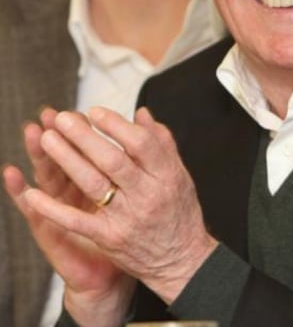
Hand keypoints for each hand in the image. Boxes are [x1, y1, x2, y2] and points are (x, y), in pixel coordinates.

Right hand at [3, 108, 134, 325]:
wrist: (121, 276)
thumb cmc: (131, 233)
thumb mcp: (140, 193)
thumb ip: (141, 160)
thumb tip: (147, 121)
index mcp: (98, 182)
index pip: (91, 150)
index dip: (87, 130)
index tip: (83, 109)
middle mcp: (77, 193)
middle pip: (68, 158)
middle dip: (61, 135)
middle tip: (51, 113)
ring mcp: (63, 211)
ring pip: (48, 177)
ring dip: (41, 155)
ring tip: (32, 132)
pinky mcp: (53, 233)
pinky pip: (37, 211)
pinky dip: (23, 193)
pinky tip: (13, 175)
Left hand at [10, 106, 216, 307]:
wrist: (182, 260)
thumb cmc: (179, 215)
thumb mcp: (180, 176)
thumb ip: (162, 144)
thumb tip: (142, 114)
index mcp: (167, 175)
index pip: (141, 143)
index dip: (116, 125)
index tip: (94, 112)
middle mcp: (148, 194)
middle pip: (113, 160)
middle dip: (84, 137)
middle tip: (63, 120)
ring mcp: (128, 217)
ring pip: (93, 184)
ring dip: (67, 160)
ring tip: (47, 140)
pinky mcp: (110, 237)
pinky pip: (76, 221)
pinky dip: (52, 208)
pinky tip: (32, 194)